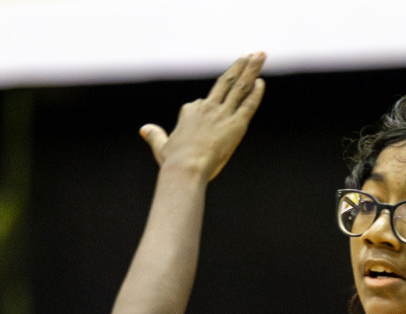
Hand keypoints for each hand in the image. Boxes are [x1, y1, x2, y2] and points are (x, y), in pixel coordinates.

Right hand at [140, 52, 265, 180]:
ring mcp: (222, 114)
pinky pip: (249, 103)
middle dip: (239, 66)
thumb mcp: (162, 147)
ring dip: (251, 69)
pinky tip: (261, 81)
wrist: (186, 168)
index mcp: (189, 112)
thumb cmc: (174, 162)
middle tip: (250, 54)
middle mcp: (207, 108)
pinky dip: (256, 92)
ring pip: (240, 87)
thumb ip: (155, 136)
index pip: (200, 104)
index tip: (206, 113)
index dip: (204, 108)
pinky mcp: (236, 124)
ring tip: (260, 56)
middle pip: (225, 82)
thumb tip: (144, 129)